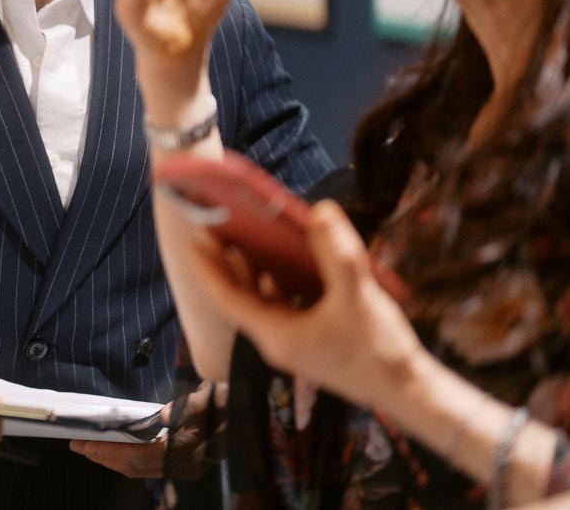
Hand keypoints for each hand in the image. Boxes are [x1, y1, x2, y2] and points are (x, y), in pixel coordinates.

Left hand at [73, 380, 226, 479]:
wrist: (247, 419)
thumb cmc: (226, 405)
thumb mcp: (206, 401)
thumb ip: (184, 409)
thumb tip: (163, 415)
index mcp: (187, 451)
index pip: (139, 457)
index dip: (111, 452)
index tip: (87, 444)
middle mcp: (185, 465)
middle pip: (136, 467)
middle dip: (106, 458)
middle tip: (79, 446)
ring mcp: (186, 467)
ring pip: (142, 470)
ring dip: (115, 460)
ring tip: (92, 449)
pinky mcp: (186, 464)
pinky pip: (150, 466)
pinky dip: (130, 459)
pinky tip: (117, 450)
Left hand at [192, 199, 424, 410]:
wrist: (408, 392)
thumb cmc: (378, 349)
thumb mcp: (356, 295)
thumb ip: (336, 252)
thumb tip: (319, 210)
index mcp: (274, 334)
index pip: (226, 297)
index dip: (207, 267)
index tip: (194, 237)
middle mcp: (275, 341)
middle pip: (240, 297)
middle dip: (227, 263)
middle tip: (218, 228)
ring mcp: (292, 344)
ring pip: (262, 301)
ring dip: (253, 272)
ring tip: (248, 238)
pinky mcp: (310, 342)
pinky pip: (283, 307)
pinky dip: (278, 284)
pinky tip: (289, 263)